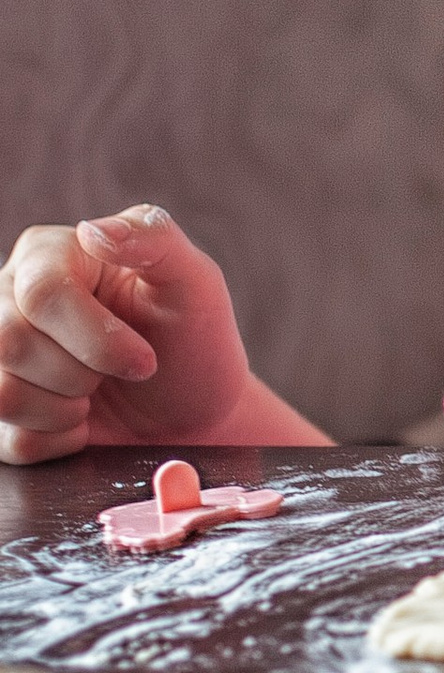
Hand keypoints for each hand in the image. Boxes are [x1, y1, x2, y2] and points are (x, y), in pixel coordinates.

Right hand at [0, 208, 258, 462]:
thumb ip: (154, 238)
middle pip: (10, 342)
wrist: (193, 411)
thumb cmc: (193, 340)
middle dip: (83, 373)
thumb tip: (93, 231)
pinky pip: (8, 440)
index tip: (145, 360)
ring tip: (97, 393)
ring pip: (1, 394)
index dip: (96, 338)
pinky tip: (81, 420)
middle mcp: (9, 298)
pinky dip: (58, 440)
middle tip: (123, 373)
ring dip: (66, 409)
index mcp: (49, 254)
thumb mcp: (194, 282)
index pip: (42, 293)